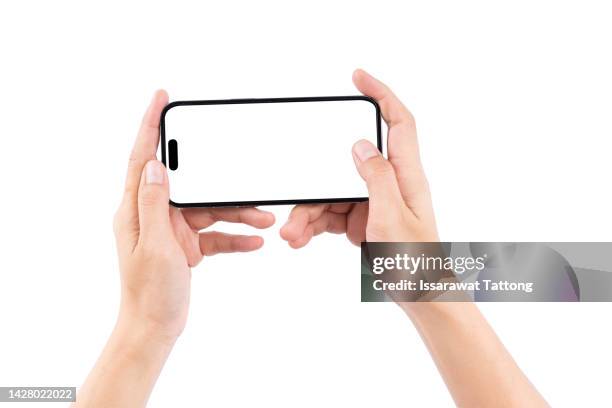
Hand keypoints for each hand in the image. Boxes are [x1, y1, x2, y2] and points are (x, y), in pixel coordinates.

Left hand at [113, 90, 274, 341]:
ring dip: (237, 214)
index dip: (150, 125)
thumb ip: (156, 204)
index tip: (161, 98)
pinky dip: (233, 236)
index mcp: (138, 210)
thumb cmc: (148, 294)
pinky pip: (215, 233)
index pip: (143, 158)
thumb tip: (156, 165)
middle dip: (223, 184)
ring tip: (264, 220)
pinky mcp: (187, 244)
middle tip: (246, 181)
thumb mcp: (155, 247)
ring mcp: (173, 229)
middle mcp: (155, 215)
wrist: (155, 328)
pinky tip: (254, 241)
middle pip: (192, 185)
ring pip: (210, 209)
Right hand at [280, 69, 437, 246]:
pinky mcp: (360, 218)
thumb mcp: (393, 218)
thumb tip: (360, 144)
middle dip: (314, 180)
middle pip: (344, 164)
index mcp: (405, 176)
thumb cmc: (415, 261)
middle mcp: (388, 183)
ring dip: (308, 212)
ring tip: (292, 235)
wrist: (417, 295)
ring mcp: (372, 202)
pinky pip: (330, 213)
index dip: (381, 94)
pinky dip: (312, 224)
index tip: (358, 78)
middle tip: (296, 199)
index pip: (398, 122)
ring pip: (330, 192)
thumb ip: (377, 178)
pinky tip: (300, 238)